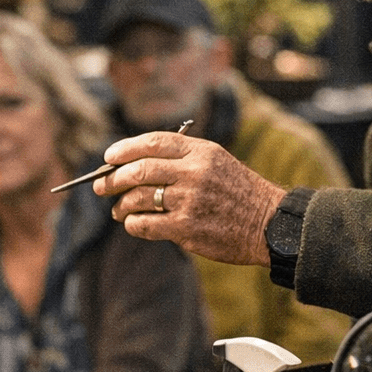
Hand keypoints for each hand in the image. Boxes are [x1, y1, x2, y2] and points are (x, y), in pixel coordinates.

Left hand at [91, 130, 281, 265]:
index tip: (108, 157)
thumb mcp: (216, 162)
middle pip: (139, 170)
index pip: (153, 143)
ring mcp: (189, 201)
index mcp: (201, 152)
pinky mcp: (186, 228)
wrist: (269, 224)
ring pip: (138, 198)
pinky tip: (134, 224)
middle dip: (113, 179)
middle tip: (101, 186)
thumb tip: (132, 165)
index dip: (125, 149)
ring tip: (118, 210)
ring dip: (121, 205)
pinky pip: (145, 224)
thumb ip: (181, 159)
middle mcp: (194, 172)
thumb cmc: (238, 193)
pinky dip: (133, 224)